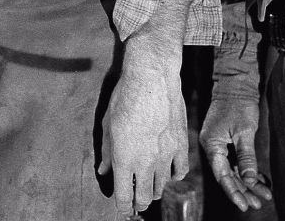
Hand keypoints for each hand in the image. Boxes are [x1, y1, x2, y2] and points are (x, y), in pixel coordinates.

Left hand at [97, 52, 187, 216]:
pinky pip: (180, 171)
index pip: (123, 197)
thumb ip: (106, 151)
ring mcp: (166, 156)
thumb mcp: (108, 123)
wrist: (152, 77)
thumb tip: (104, 170)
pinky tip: (168, 172)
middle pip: (145, 198)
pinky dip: (173, 176)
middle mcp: (146, 163)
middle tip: (135, 201)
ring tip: (149, 185)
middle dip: (138, 203)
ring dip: (154, 189)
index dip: (122, 206)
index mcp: (125, 159)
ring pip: (162, 187)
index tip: (122, 208)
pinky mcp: (181, 146)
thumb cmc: (126, 96)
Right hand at [200, 96, 272, 211]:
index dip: (234, 191)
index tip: (244, 205)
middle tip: (258, 203)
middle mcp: (212, 146)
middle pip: (227, 174)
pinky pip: (235, 160)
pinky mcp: (226, 139)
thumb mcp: (244, 132)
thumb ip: (246, 158)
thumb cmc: (238, 104)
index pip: (222, 175)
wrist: (235, 82)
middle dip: (243, 190)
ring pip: (232, 169)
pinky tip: (259, 180)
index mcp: (212, 144)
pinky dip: (246, 170)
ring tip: (262, 196)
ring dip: (246, 182)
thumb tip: (250, 181)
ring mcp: (219, 143)